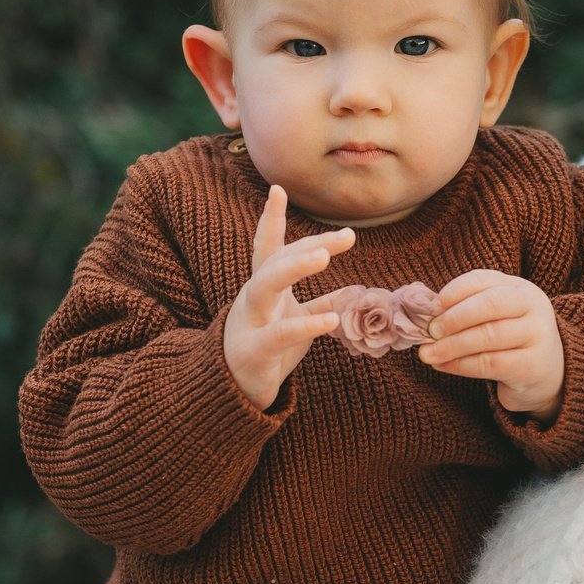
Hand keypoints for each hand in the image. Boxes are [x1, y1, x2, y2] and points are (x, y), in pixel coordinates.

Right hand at [224, 185, 354, 409]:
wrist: (231, 393)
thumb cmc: (266, 352)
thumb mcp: (294, 323)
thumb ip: (319, 305)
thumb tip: (352, 291)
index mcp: (264, 289)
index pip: (268, 248)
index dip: (271, 219)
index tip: (277, 190)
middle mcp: (254, 299)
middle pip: (276, 261)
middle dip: (307, 245)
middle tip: (345, 236)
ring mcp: (250, 322)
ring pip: (266, 286)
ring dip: (294, 268)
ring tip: (324, 257)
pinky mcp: (254, 351)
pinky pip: (280, 334)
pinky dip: (307, 325)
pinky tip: (332, 318)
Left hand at [419, 270, 564, 421]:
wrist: (548, 376)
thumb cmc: (511, 341)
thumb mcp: (496, 318)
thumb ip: (465, 311)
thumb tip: (422, 313)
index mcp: (520, 288)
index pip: (483, 280)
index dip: (454, 291)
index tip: (431, 306)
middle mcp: (534, 306)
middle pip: (490, 304)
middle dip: (454, 317)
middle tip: (430, 331)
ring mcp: (537, 336)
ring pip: (488, 335)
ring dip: (451, 345)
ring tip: (428, 354)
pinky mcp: (532, 366)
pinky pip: (490, 363)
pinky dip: (461, 365)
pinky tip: (443, 366)